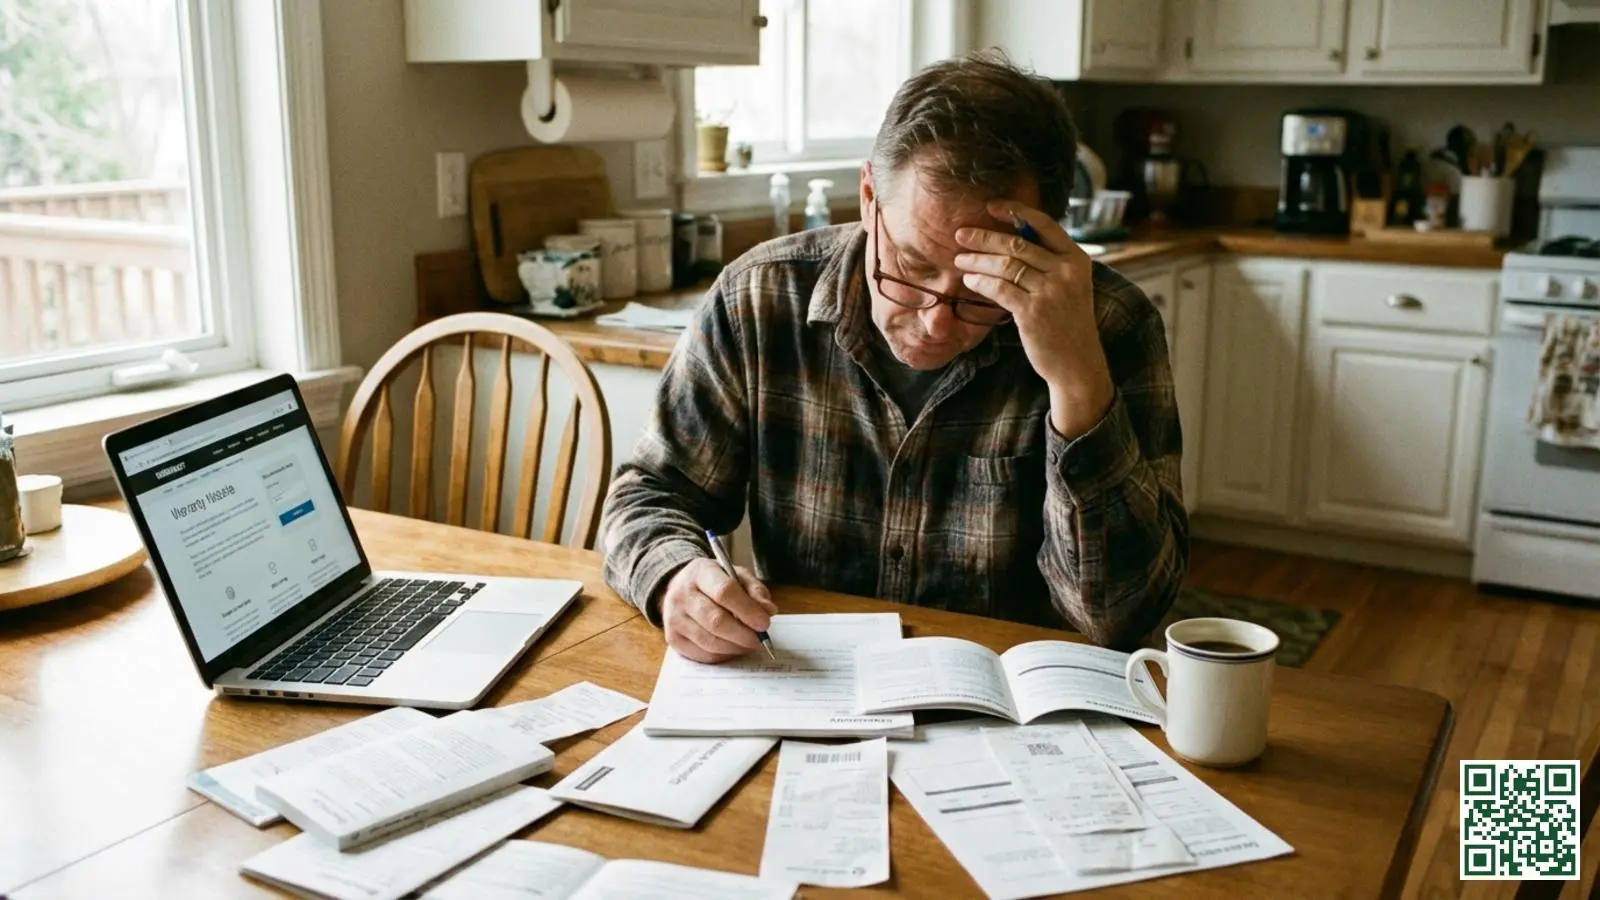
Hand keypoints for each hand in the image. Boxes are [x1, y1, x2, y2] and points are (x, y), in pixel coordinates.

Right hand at [659, 558, 776, 663]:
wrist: (681, 588)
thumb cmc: (714, 582)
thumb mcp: (737, 576)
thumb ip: (755, 591)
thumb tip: (768, 611)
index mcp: (700, 572)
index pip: (724, 592)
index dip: (747, 610)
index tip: (764, 623)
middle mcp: (682, 595)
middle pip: (715, 621)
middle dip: (743, 634)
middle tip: (760, 639)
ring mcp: (674, 618)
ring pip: (710, 641)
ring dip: (735, 647)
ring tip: (749, 644)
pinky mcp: (673, 638)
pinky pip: (703, 654)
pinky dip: (723, 655)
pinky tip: (733, 647)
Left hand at [953, 201, 1115, 436]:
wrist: (1077, 363)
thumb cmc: (1067, 324)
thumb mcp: (1070, 286)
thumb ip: (1050, 263)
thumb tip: (1012, 239)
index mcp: (1077, 259)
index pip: (1045, 224)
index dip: (1015, 211)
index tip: (990, 206)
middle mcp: (1066, 271)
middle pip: (1017, 244)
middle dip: (984, 237)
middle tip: (960, 235)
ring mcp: (1051, 291)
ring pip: (1005, 265)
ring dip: (977, 261)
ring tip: (960, 260)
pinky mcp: (1033, 311)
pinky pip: (999, 288)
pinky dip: (981, 282)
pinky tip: (969, 280)